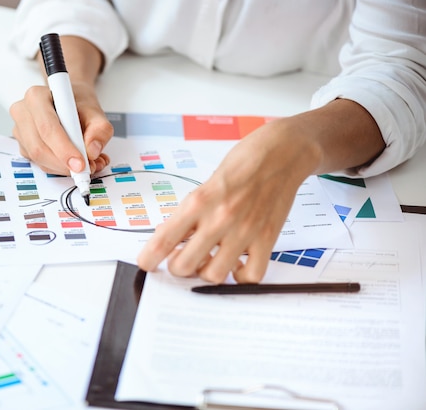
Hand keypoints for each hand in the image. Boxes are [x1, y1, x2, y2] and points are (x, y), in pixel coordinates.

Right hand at [9, 35, 111, 175]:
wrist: (71, 104)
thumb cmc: (78, 105)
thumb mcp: (96, 112)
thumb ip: (99, 130)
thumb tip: (92, 151)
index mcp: (37, 97)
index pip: (47, 127)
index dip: (63, 149)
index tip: (80, 163)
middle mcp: (23, 112)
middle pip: (39, 148)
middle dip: (64, 164)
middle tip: (86, 168)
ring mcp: (20, 131)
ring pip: (39, 159)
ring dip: (64, 168)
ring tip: (87, 163)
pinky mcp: (24, 146)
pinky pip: (40, 163)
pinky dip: (60, 168)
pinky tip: (74, 162)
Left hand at [136, 119, 318, 283]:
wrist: (282, 152)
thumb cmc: (243, 163)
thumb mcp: (206, 183)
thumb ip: (190, 212)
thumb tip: (170, 237)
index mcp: (198, 201)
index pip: (164, 239)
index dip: (148, 258)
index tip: (146, 264)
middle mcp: (219, 218)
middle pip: (184, 265)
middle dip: (177, 268)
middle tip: (181, 261)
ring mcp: (245, 231)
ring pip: (214, 275)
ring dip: (206, 274)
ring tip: (209, 262)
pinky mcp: (268, 238)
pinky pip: (251, 275)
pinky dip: (240, 277)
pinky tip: (236, 264)